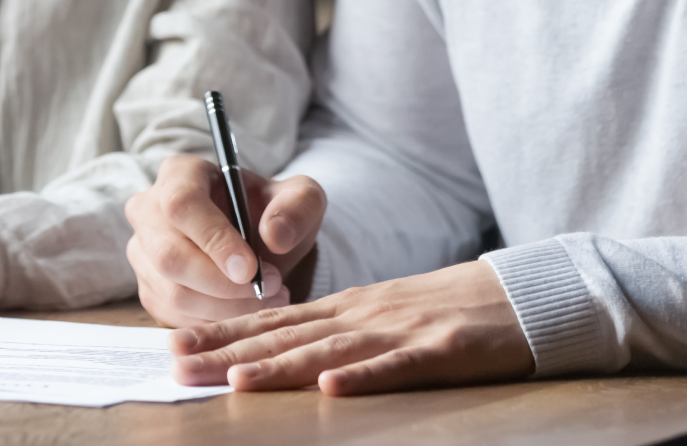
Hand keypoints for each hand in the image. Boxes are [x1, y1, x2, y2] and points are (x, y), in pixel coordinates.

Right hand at [126, 154, 325, 327]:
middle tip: (269, 287)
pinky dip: (214, 322)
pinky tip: (245, 310)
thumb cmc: (275, 212)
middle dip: (223, 283)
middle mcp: (150, 209)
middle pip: (170, 255)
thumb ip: (297, 208)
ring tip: (267, 299)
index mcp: (181, 173)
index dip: (214, 240)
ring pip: (172, 292)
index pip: (182, 205)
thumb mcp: (301, 199)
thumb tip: (275, 235)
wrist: (262, 241)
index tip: (251, 269)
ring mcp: (144, 251)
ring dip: (224, 308)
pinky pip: (173, 317)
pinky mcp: (150, 288)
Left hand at [168, 259, 533, 394]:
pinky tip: (332, 389)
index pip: (273, 321)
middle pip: (287, 335)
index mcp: (346, 307)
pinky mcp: (440, 350)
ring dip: (280, 367)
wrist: (511, 296)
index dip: (223, 335)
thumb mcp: (380, 315)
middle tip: (178, 367)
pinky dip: (364, 377)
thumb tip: (280, 355)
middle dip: (229, 353)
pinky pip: (397, 368)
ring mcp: (399, 330)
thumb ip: (334, 332)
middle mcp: (363, 314)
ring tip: (236, 383)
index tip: (175, 348)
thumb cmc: (442, 310)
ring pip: (330, 351)